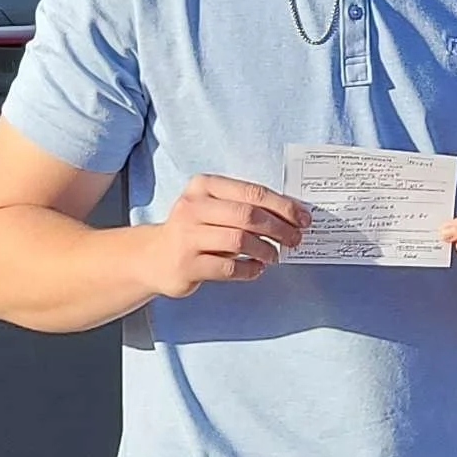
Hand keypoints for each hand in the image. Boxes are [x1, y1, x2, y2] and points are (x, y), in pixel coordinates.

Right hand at [151, 175, 308, 295]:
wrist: (154, 257)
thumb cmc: (194, 230)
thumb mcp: (212, 207)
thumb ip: (244, 206)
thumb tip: (291, 214)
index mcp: (203, 186)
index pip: (253, 192)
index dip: (283, 206)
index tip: (302, 218)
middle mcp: (193, 208)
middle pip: (248, 216)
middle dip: (280, 228)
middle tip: (295, 239)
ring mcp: (187, 237)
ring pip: (240, 241)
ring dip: (266, 250)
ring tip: (274, 256)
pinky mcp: (187, 265)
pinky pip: (228, 268)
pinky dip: (249, 270)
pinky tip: (256, 269)